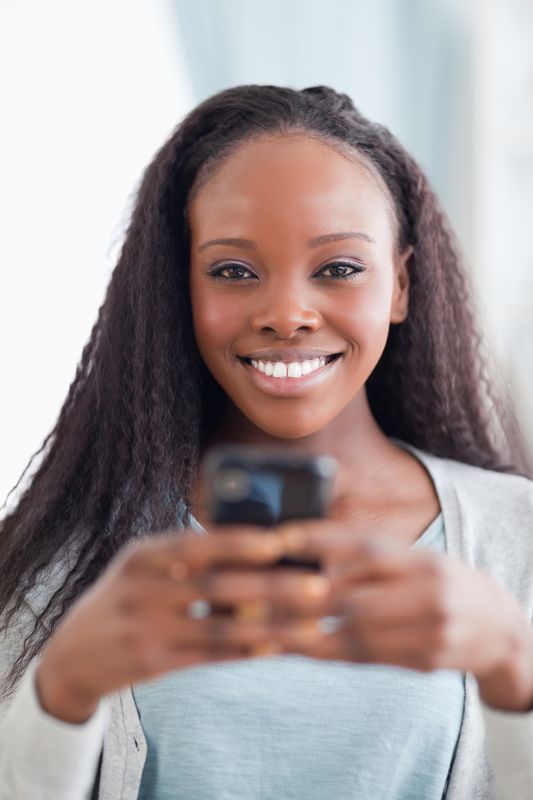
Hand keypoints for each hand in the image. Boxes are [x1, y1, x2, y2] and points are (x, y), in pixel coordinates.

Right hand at [35, 526, 328, 722]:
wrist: (74, 651)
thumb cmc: (128, 595)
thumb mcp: (144, 565)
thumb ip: (189, 554)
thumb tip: (258, 543)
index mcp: (142, 554)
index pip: (195, 543)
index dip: (238, 542)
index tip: (279, 542)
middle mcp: (142, 589)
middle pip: (216, 586)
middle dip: (270, 587)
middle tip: (316, 586)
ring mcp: (146, 629)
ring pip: (220, 627)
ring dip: (271, 626)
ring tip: (311, 624)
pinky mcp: (153, 663)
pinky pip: (211, 656)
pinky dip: (248, 651)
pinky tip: (279, 647)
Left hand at [275, 520, 532, 711]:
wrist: (498, 629)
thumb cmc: (440, 585)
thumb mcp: (413, 559)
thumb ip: (367, 556)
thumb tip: (306, 553)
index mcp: (419, 558)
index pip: (362, 546)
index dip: (318, 540)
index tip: (278, 537)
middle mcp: (426, 591)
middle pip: (352, 594)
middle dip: (300, 594)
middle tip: (256, 590)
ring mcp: (428, 630)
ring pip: (353, 632)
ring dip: (303, 630)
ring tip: (264, 623)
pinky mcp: (423, 661)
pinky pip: (364, 658)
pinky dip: (325, 651)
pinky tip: (294, 646)